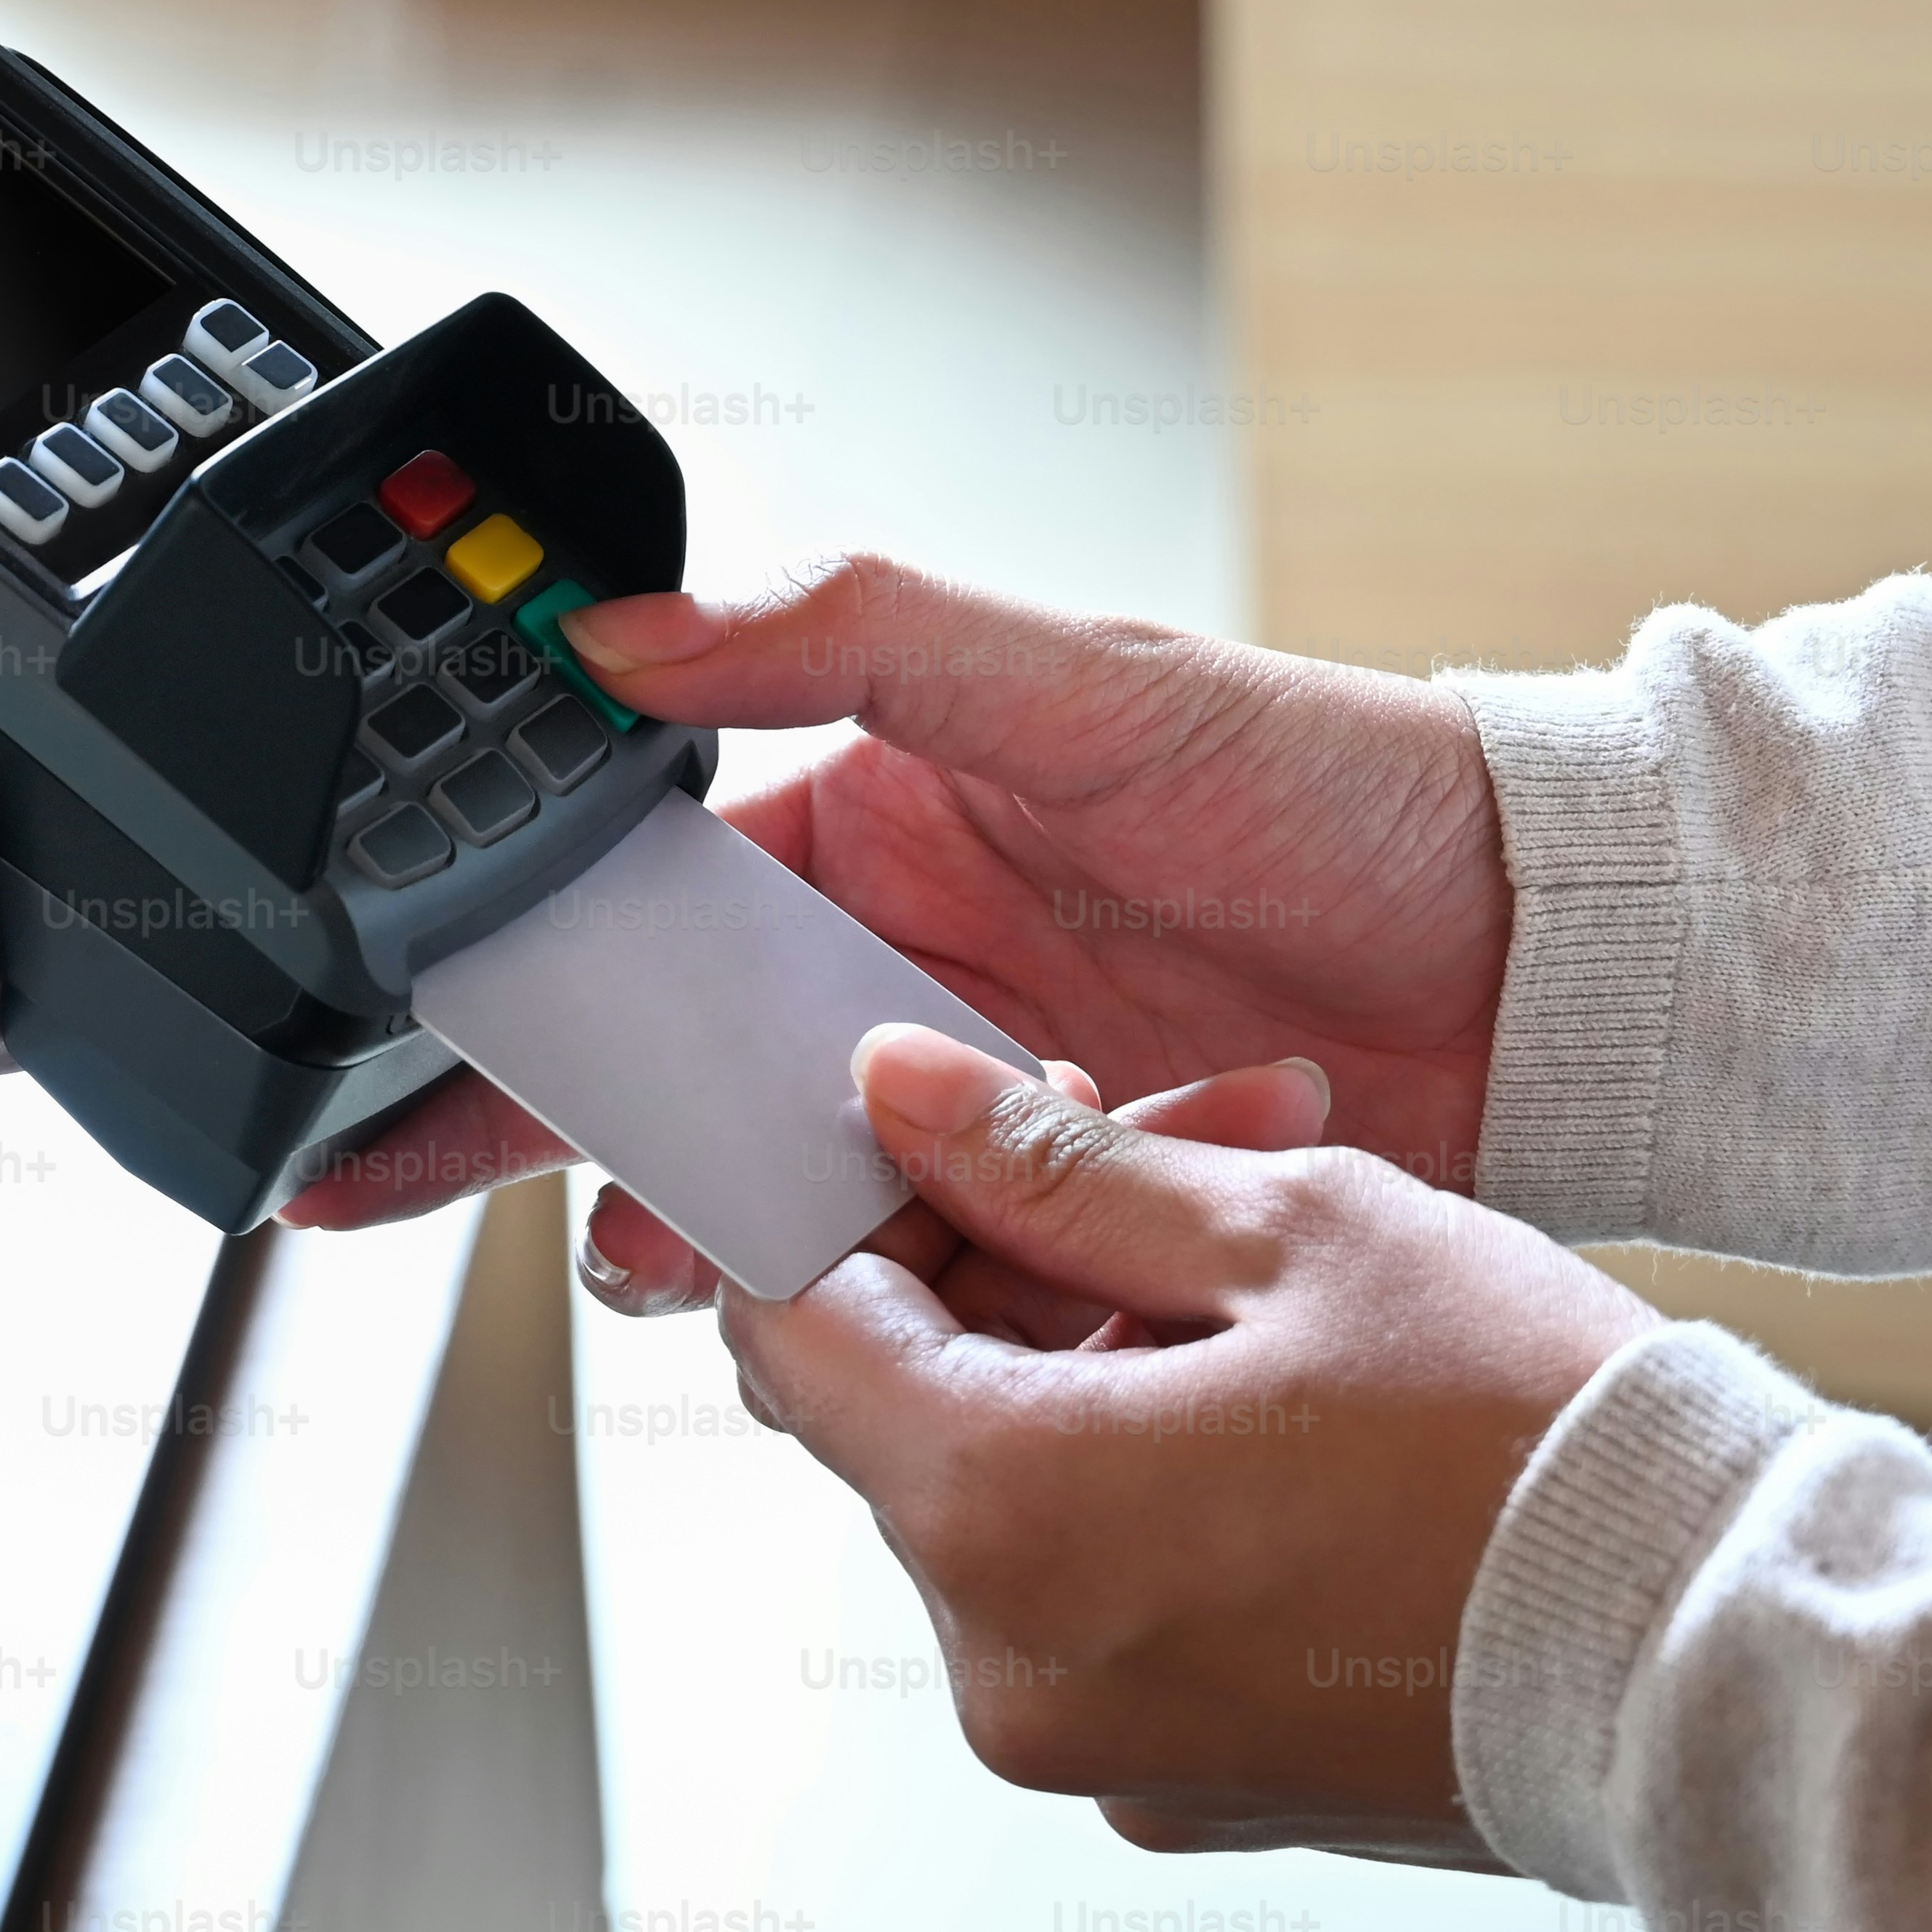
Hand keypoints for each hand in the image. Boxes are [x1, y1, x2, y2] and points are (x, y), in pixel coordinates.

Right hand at [275, 556, 1512, 1308]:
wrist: (1534, 954)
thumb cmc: (1331, 784)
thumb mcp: (1077, 677)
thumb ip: (844, 636)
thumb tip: (624, 630)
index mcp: (866, 831)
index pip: (634, 913)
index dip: (508, 988)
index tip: (397, 1061)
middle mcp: (902, 982)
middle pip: (679, 1088)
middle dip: (573, 1158)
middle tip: (463, 1216)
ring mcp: (979, 1112)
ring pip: (798, 1213)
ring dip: (760, 1254)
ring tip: (731, 1280)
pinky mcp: (1066, 1224)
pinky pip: (950, 1287)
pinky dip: (940, 1300)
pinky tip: (966, 1298)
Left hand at [720, 1023, 1657, 1860]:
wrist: (1718, 1655)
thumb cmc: (1533, 1439)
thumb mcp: (1291, 1232)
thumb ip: (1059, 1171)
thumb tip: (903, 1101)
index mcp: (1005, 1519)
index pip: (799, 1336)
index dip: (856, 1210)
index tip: (955, 1140)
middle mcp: (1011, 1669)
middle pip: (907, 1423)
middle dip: (1014, 1268)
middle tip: (1174, 1157)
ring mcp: (1096, 1749)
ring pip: (1009, 1506)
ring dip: (1094, 1369)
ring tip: (1277, 1276)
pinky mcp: (1184, 1785)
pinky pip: (1097, 1606)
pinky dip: (1149, 1494)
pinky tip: (1290, 1413)